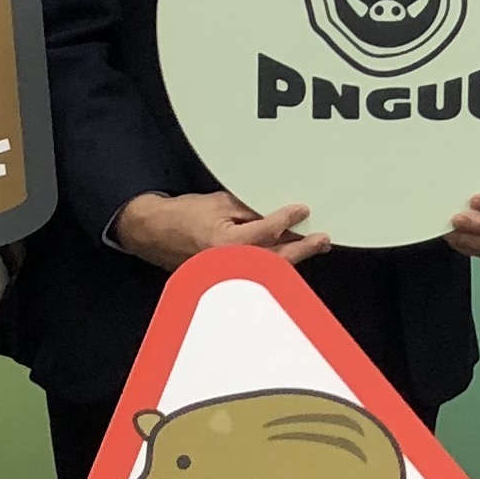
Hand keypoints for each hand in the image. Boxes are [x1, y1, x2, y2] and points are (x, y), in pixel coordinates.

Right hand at [118, 191, 328, 270]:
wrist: (157, 233)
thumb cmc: (183, 217)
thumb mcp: (220, 202)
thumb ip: (250, 209)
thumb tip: (277, 213)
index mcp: (227, 242)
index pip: (267, 230)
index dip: (287, 219)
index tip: (302, 210)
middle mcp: (230, 262)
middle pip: (276, 257)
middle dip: (302, 248)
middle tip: (322, 239)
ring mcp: (230, 272)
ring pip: (270, 266)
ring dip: (293, 256)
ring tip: (314, 246)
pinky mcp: (229, 275)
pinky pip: (259, 269)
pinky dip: (276, 261)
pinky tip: (288, 253)